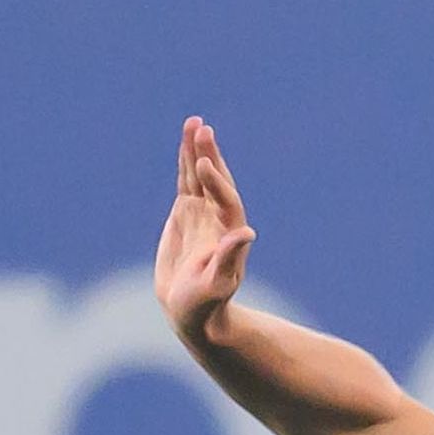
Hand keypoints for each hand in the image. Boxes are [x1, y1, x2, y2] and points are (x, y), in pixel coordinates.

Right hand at [154, 117, 256, 343]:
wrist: (191, 311)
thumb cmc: (205, 304)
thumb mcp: (216, 285)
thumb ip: (230, 259)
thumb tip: (248, 233)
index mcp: (230, 233)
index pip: (225, 201)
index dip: (216, 183)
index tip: (205, 164)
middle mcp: (219, 219)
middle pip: (216, 180)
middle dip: (209, 154)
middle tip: (202, 127)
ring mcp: (203, 214)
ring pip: (200, 177)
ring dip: (197, 151)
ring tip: (194, 123)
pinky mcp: (186, 214)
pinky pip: (187, 183)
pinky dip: (186, 164)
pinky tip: (185, 145)